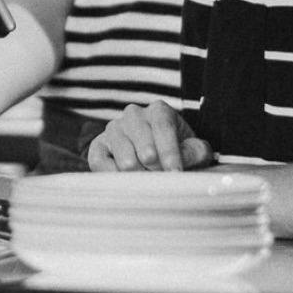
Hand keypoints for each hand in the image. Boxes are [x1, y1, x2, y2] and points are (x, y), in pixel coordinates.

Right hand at [87, 102, 212, 172]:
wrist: (156, 153)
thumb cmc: (178, 150)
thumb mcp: (194, 149)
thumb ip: (194, 153)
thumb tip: (177, 167)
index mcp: (158, 111)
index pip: (163, 128)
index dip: (170, 153)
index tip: (175, 173)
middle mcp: (133, 115)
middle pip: (145, 148)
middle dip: (157, 170)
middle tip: (163, 181)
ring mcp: (113, 129)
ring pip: (126, 161)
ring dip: (140, 176)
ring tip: (149, 179)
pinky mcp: (98, 146)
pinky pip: (103, 166)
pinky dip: (118, 179)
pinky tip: (130, 181)